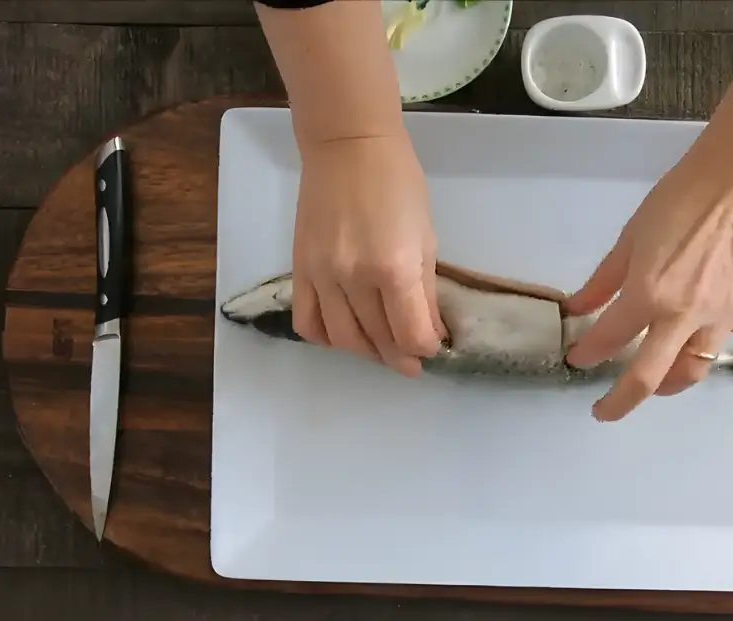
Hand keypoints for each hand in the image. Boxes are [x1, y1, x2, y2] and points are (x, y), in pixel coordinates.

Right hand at [291, 134, 445, 376]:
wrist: (347, 147)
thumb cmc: (398, 184)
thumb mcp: (426, 236)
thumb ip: (425, 290)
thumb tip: (430, 331)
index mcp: (394, 267)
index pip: (410, 334)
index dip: (425, 348)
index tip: (432, 347)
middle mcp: (355, 278)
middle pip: (379, 340)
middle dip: (400, 357)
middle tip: (411, 362)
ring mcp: (323, 276)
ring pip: (344, 339)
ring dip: (367, 352)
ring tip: (382, 349)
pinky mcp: (300, 270)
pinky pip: (308, 323)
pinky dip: (327, 338)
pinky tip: (345, 333)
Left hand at [564, 141, 732, 427]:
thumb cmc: (681, 198)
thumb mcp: (630, 236)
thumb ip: (603, 280)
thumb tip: (576, 310)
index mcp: (648, 293)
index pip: (607, 339)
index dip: (586, 353)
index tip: (577, 357)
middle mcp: (684, 315)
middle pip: (648, 377)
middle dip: (619, 400)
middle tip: (602, 409)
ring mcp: (724, 317)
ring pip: (693, 371)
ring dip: (669, 385)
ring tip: (654, 384)